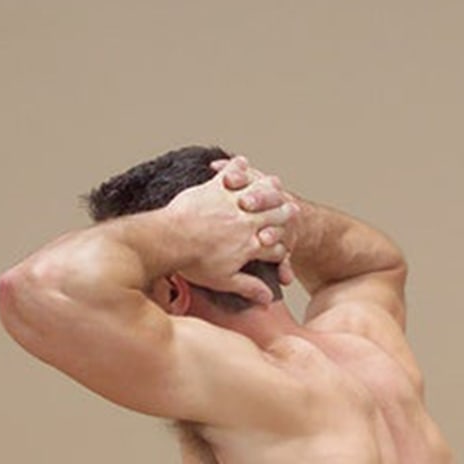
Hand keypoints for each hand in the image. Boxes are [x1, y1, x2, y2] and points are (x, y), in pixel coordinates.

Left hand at [160, 156, 294, 304]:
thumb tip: (267, 302)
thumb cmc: (195, 262)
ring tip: (276, 184)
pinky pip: (230, 173)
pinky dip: (236, 167)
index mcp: (252, 245)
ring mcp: (233, 203)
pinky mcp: (216, 188)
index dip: (282, 250)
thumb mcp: (225, 281)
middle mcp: (248, 222)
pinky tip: (242, 162)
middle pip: (276, 216)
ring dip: (269, 189)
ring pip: (260, 192)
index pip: (276, 248)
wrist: (172, 240)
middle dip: (285, 214)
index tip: (282, 251)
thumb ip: (249, 287)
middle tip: (292, 210)